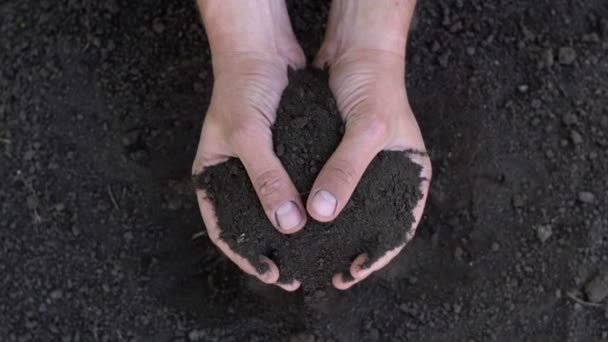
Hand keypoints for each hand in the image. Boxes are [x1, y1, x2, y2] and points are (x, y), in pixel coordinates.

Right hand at [192, 0, 305, 290]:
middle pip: (248, 225)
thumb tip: (289, 225)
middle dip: (270, 250)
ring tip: (312, 254)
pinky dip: (302, 206)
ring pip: (272, 210)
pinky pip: (291, 189)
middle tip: (297, 273)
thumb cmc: (243, 89)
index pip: (222, 228)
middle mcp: (235, 176)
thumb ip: (267, 180)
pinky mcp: (282, 156)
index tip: (273, 274)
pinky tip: (321, 221)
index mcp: (212, 176)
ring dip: (289, 233)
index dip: (245, 255)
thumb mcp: (249, 137)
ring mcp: (259, 167)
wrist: (261, 50)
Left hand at [309, 0, 431, 289]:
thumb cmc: (376, 85)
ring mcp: (363, 169)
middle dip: (353, 251)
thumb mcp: (366, 129)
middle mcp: (388, 177)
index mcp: (412, 175)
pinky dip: (318, 209)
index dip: (379, 255)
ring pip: (350, 213)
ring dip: (334, 234)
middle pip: (374, 226)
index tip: (353, 273)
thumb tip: (321, 213)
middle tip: (326, 273)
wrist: (358, 50)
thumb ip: (346, 170)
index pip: (401, 228)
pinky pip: (330, 192)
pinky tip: (301, 222)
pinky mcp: (340, 159)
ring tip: (311, 255)